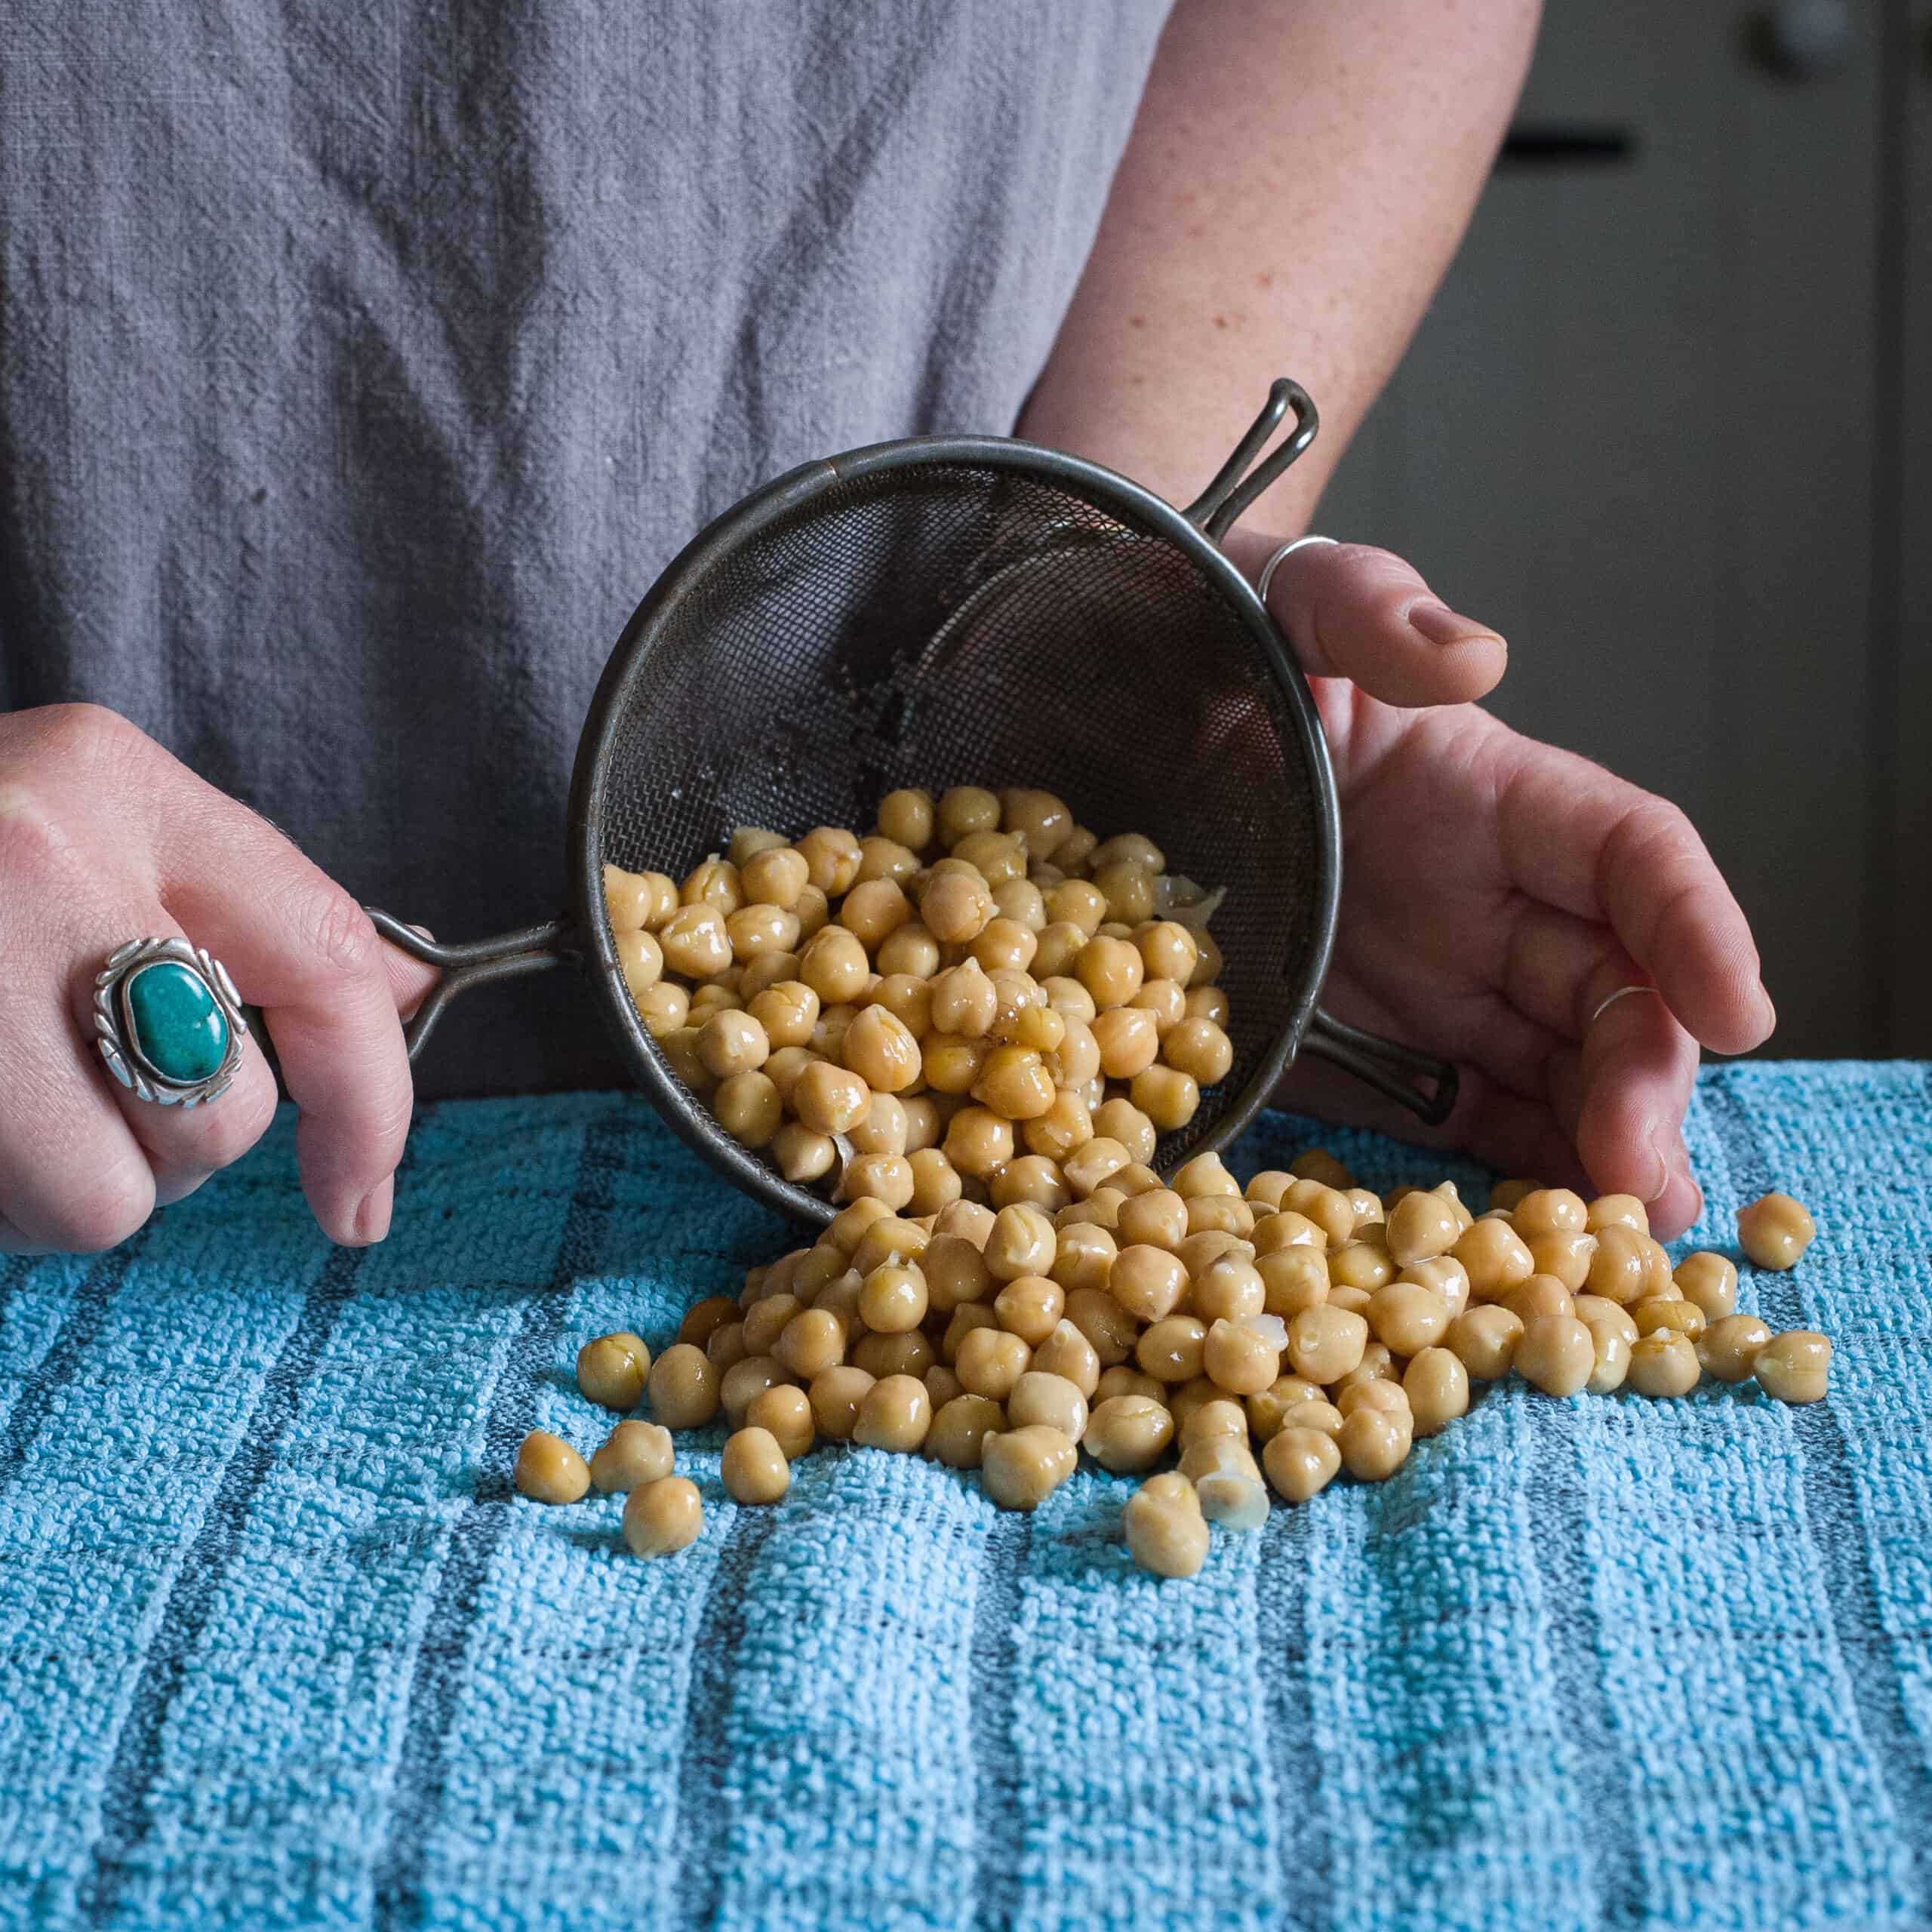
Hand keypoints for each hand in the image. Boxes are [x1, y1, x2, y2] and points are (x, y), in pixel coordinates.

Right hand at [0, 705, 438, 1252]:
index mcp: (108, 779)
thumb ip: (240, 913)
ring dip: (59, 1181)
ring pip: (111, 1197)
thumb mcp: (78, 829)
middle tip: (53, 1075)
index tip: (365, 1199)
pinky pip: (18, 1217)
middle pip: (221, 1115)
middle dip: (160, 1138)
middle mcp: (36, 856)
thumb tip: (404, 1000)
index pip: (329, 956)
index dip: (376, 1100)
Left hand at [1225, 536, 1774, 1238]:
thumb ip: (1366, 603)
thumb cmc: (1213, 643)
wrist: (1121, 725)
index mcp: (1492, 792)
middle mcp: (1486, 901)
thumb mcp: (1279, 599)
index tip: (1739, 1012)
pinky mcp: (1376, 1051)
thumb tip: (1475, 657)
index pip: (1631, 853)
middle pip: (1610, 994)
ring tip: (1606, 1253)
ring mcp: (1437, 986)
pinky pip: (1460, 1125)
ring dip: (1589, 1162)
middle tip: (1638, 1182)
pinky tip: (1511, 1255)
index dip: (1696, 926)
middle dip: (1640, 1086)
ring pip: (1554, 1080)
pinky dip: (1493, 1186)